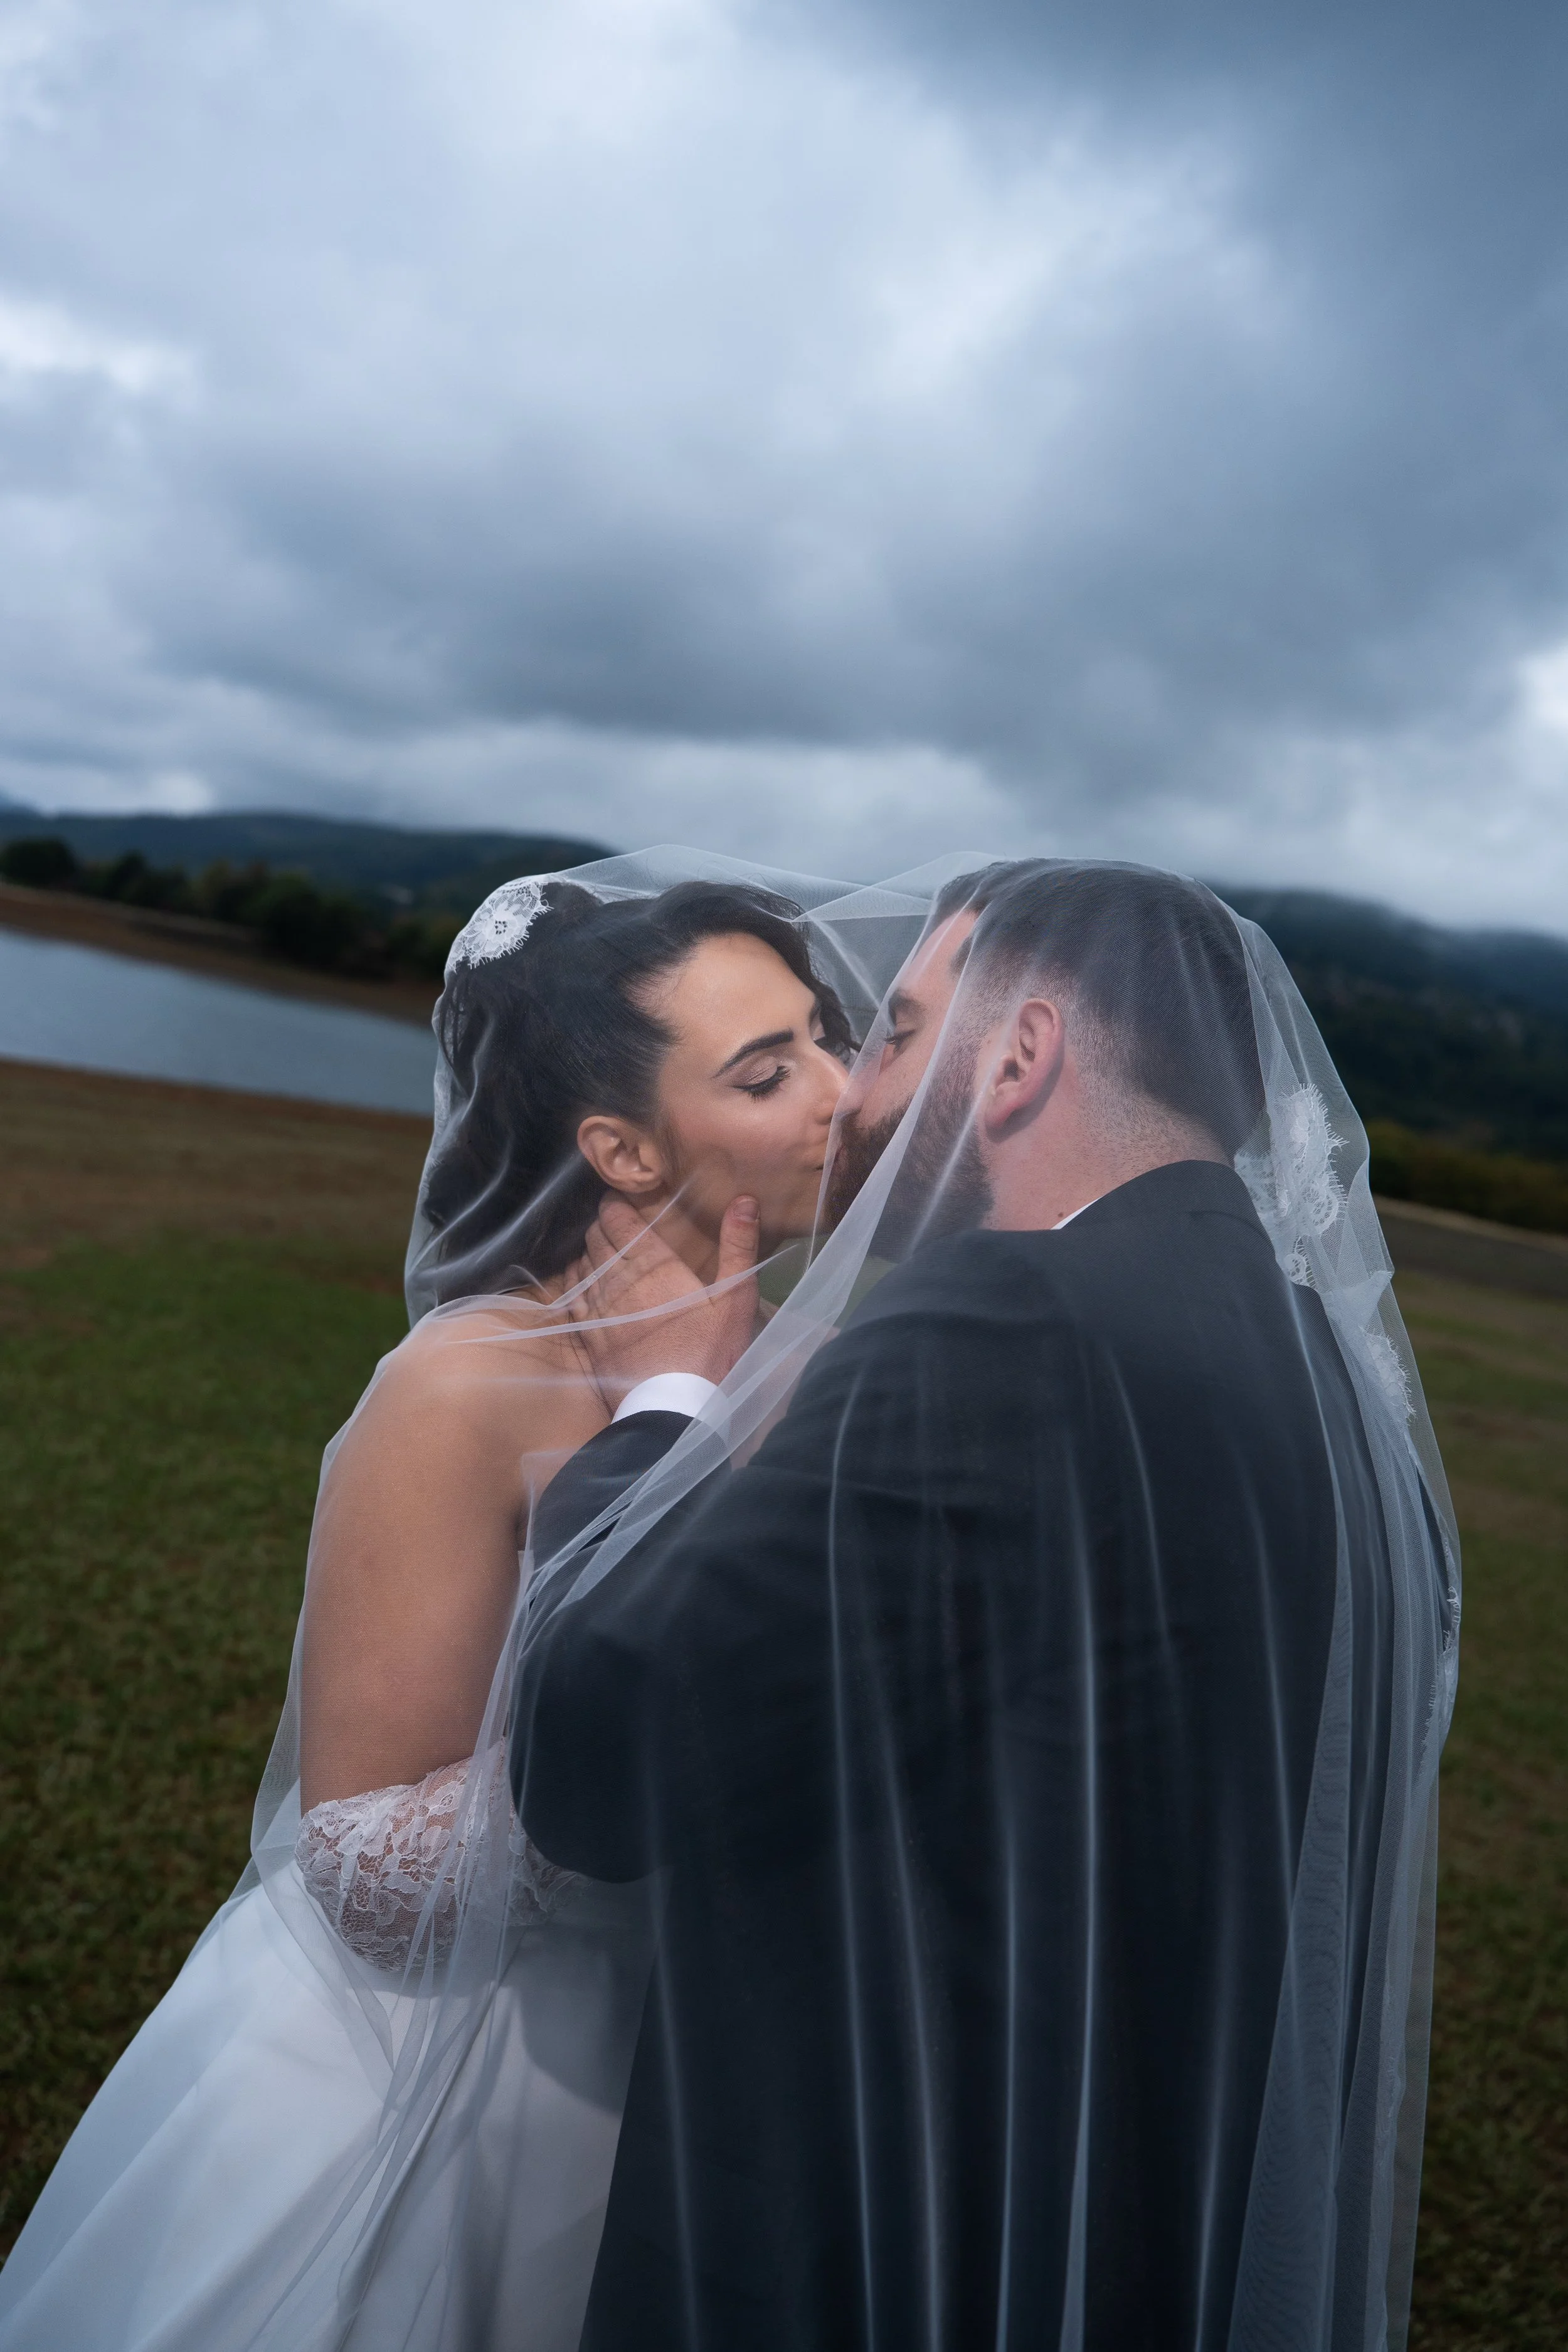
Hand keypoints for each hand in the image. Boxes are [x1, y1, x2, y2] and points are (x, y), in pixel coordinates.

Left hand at [564, 1195, 759, 1407]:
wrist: (676, 1408)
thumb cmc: (712, 1353)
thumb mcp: (736, 1299)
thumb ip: (738, 1247)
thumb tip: (745, 1199)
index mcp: (655, 1266)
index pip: (620, 1222)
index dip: (613, 1205)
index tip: (615, 1198)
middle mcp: (619, 1281)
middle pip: (597, 1239)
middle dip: (601, 1225)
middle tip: (610, 1221)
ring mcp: (600, 1310)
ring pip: (582, 1265)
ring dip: (587, 1251)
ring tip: (596, 1246)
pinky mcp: (589, 1336)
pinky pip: (572, 1297)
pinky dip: (574, 1280)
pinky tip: (579, 1279)